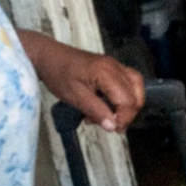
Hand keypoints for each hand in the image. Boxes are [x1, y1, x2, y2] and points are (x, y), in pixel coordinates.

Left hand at [17, 30, 144, 131]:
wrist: (48, 56)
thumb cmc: (58, 74)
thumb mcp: (74, 96)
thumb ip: (96, 111)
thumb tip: (112, 126)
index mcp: (106, 72)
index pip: (128, 100)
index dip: (123, 118)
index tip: (111, 128)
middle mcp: (114, 66)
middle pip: (137, 94)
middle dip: (128, 113)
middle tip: (111, 124)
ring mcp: (114, 65)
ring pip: (136, 87)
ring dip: (127, 105)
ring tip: (109, 115)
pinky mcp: (110, 67)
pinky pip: (127, 82)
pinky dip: (122, 97)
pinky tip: (106, 104)